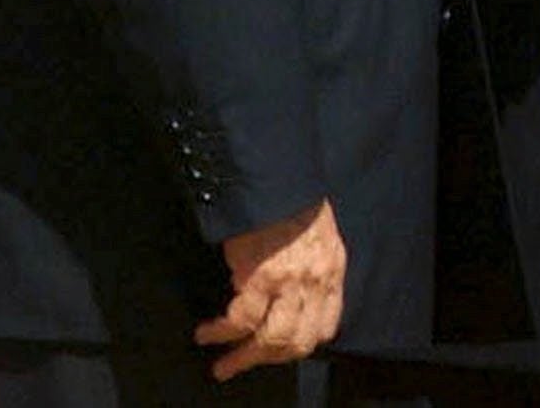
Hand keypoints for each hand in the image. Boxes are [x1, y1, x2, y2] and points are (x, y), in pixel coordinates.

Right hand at [193, 198, 344, 379]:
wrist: (275, 175)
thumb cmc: (293, 196)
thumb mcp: (318, 231)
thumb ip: (310, 265)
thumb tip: (284, 292)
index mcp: (332, 268)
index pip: (326, 324)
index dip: (303, 342)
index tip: (284, 348)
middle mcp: (316, 280)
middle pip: (298, 340)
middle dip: (270, 359)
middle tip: (245, 364)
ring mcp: (289, 281)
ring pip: (270, 338)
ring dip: (244, 357)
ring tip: (223, 363)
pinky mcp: (260, 277)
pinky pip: (241, 319)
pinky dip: (221, 331)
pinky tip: (207, 332)